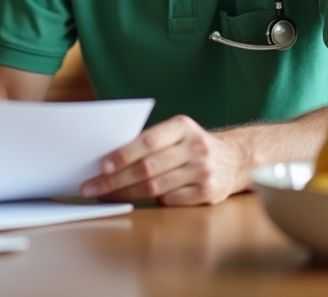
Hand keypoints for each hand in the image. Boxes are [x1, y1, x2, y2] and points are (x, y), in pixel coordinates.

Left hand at [79, 115, 247, 205]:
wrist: (235, 160)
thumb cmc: (192, 146)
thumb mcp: (176, 133)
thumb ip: (150, 141)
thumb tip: (108, 158)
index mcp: (183, 126)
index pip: (148, 141)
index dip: (123, 155)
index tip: (101, 166)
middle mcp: (196, 148)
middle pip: (148, 168)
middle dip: (115, 180)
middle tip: (92, 187)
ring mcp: (203, 172)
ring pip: (155, 187)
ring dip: (125, 193)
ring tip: (104, 195)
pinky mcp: (207, 193)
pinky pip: (169, 200)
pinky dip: (151, 201)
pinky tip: (135, 200)